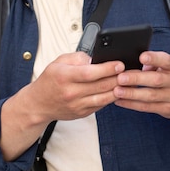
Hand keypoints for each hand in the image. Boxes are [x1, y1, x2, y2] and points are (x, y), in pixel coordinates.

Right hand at [0, 52, 123, 159]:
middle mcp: (71, 92)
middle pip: (101, 85)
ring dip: (119, 89)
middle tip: (130, 72)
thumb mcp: (58, 62)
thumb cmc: (50, 80)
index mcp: (64, 76)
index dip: (107, 69)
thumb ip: (77, 57)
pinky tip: (118, 90)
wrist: (39, 104)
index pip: (90, 73)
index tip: (119, 64)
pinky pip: (101, 105)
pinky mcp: (82, 113)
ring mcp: (77, 105)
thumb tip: (94, 58)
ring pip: (104, 97)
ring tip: (128, 82)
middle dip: (118, 78)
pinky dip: (111, 97)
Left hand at [113, 51, 169, 141]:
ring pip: (150, 96)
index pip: (167, 61)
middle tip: (121, 77)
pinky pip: (146, 107)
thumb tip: (138, 63)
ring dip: (131, 94)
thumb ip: (155, 62)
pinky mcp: (166, 110)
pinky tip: (119, 100)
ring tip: (117, 90)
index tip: (141, 56)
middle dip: (137, 79)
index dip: (155, 58)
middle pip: (156, 80)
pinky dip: (131, 104)